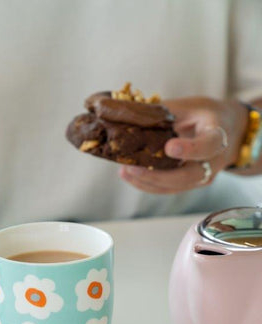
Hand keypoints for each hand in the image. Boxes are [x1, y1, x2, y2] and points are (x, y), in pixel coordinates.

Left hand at [119, 96, 247, 193]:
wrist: (226, 131)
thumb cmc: (205, 115)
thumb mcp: (190, 106)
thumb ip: (165, 113)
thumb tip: (130, 112)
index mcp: (218, 135)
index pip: (208, 146)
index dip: (190, 149)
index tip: (169, 148)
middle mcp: (213, 162)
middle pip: (188, 176)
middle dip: (159, 176)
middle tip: (133, 168)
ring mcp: (203, 176)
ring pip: (176, 186)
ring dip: (148, 182)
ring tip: (125, 171)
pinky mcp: (191, 183)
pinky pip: (170, 189)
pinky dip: (148, 184)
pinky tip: (129, 176)